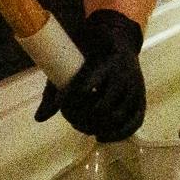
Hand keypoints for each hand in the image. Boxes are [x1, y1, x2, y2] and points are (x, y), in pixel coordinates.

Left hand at [34, 9, 146, 141]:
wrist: (121, 42)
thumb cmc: (92, 52)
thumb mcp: (72, 61)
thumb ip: (55, 89)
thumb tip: (39, 119)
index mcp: (106, 62)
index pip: (85, 85)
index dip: (69, 99)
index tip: (60, 104)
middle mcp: (123, 76)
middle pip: (101, 107)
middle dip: (83, 117)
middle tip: (72, 118)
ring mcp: (135, 89)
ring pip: (117, 117)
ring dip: (97, 127)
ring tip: (83, 126)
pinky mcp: (141, 100)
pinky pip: (133, 123)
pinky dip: (117, 134)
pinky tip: (100, 136)